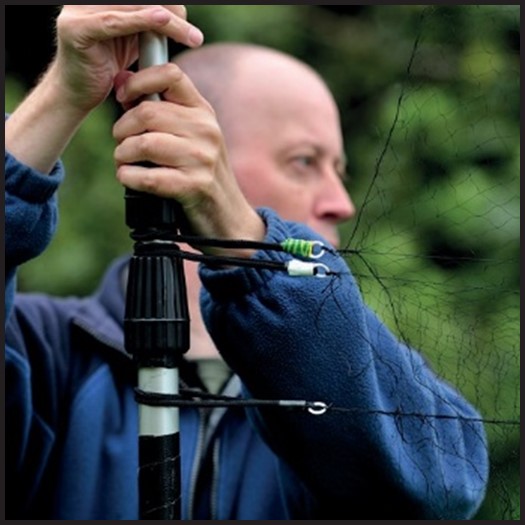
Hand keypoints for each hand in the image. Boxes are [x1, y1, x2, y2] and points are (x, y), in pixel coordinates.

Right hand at [51, 5, 203, 112]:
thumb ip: (148, 24)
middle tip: (195, 34)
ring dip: (167, 21)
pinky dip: (140, 20)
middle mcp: (89, 0)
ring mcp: (79, 11)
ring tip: (191, 37)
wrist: (78, 94)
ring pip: (133, 7)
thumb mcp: (133, 40)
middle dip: (173, 11)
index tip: (188, 20)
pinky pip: (115, 22)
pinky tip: (162, 20)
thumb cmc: (108, 68)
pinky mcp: (77, 29)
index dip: (168, 3)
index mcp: (102, 0)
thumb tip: (178, 12)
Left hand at [112, 64, 264, 253]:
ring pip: (144, 144)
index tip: (124, 97)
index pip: (170, 74)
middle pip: (147, 112)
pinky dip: (129, 178)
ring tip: (125, 164)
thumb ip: (160, 110)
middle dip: (122, 130)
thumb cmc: (200, 175)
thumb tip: (122, 80)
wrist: (229, 219)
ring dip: (123, 156)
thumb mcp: (190, 138)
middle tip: (122, 144)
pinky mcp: (195, 186)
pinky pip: (148, 177)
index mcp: (203, 112)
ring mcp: (202, 159)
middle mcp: (206, 130)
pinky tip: (129, 179)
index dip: (139, 80)